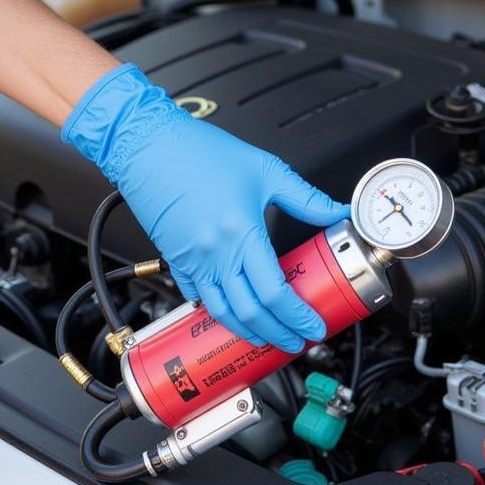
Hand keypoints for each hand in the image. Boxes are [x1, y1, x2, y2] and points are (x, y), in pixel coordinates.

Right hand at [62, 64, 349, 351]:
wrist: (149, 145)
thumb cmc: (199, 152)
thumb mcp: (265, 169)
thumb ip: (305, 197)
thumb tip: (336, 211)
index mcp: (241, 232)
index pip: (274, 293)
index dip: (297, 317)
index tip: (312, 325)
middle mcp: (215, 254)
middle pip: (250, 312)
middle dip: (277, 334)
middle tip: (296, 339)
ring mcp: (192, 260)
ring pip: (221, 313)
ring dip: (247, 331)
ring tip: (268, 336)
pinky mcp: (175, 259)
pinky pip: (197, 297)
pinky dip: (217, 312)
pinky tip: (232, 313)